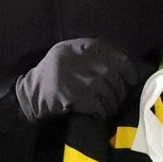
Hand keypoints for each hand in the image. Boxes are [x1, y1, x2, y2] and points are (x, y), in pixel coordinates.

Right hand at [15, 38, 140, 120]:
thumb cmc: (54, 74)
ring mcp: (79, 78)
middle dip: (120, 91)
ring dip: (112, 104)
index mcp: (82, 46)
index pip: (118, 56)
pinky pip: (99, 106)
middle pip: (115, 77)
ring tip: (110, 109)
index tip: (131, 80)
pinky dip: (103, 113)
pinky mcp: (75, 96)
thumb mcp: (71, 54)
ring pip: (109, 93)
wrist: (31, 93)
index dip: (129, 70)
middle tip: (118, 99)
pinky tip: (100, 115)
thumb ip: (94, 55)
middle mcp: (82, 59)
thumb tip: (126, 66)